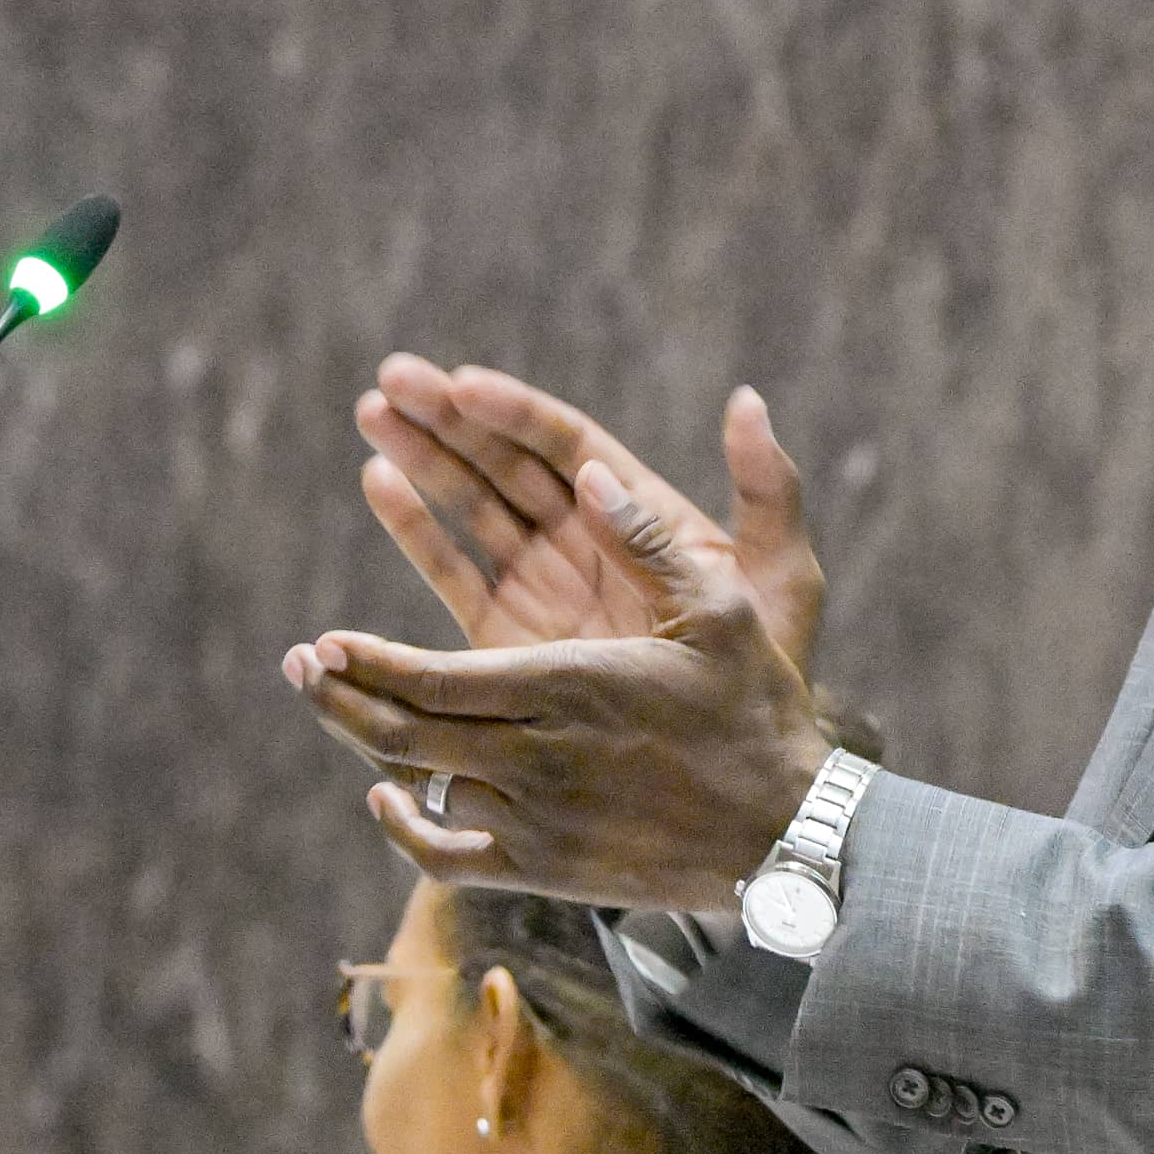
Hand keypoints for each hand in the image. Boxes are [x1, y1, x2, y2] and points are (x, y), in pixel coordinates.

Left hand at [290, 460, 832, 913]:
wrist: (785, 838)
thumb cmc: (755, 712)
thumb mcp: (720, 610)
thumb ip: (648, 540)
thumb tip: (587, 469)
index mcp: (569, 689)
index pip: (435, 680)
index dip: (368, 663)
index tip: (323, 640)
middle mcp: (538, 759)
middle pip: (404, 735)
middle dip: (339, 696)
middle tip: (298, 665)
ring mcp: (535, 821)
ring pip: (418, 786)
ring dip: (364, 746)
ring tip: (329, 707)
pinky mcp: (542, 868)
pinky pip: (446, 856)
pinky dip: (403, 827)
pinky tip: (386, 796)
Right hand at [355, 358, 824, 670]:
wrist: (729, 772)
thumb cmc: (771, 673)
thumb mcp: (781, 576)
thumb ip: (767, 491)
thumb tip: (746, 400)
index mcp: (642, 514)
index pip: (566, 446)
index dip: (514, 413)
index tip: (461, 385)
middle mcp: (584, 539)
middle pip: (506, 462)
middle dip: (449, 420)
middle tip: (392, 380)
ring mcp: (542, 584)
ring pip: (471, 505)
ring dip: (421, 458)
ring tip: (372, 413)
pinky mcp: (506, 635)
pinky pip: (454, 572)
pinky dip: (417, 528)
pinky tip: (379, 482)